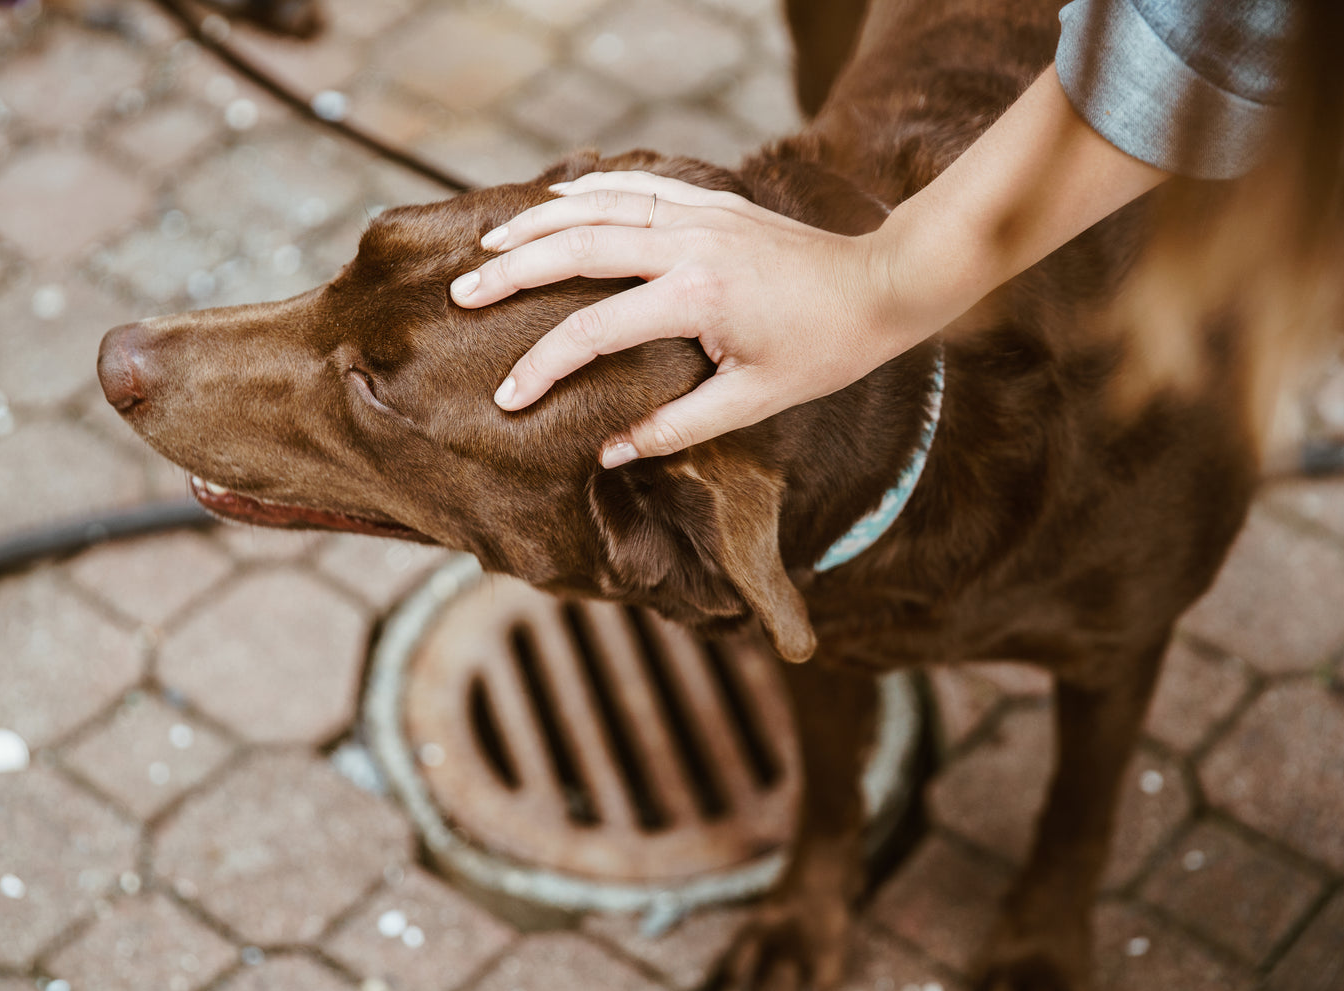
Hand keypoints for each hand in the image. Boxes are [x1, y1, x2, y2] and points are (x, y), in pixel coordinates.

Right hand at [448, 170, 920, 466]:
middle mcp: (689, 245)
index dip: (544, 366)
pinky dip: (591, 189)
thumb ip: (677, 427)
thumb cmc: (823, 351)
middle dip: (512, 273)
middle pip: (577, 249)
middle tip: (461, 294)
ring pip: (599, 207)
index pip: (595, 331)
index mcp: (696, 299)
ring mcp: (699, 215)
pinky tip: (557, 200)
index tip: (509, 397)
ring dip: (538, 223)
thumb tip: (609, 451)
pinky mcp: (712, 202)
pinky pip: (637, 185)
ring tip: (488, 246)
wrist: (882, 286)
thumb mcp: (752, 403)